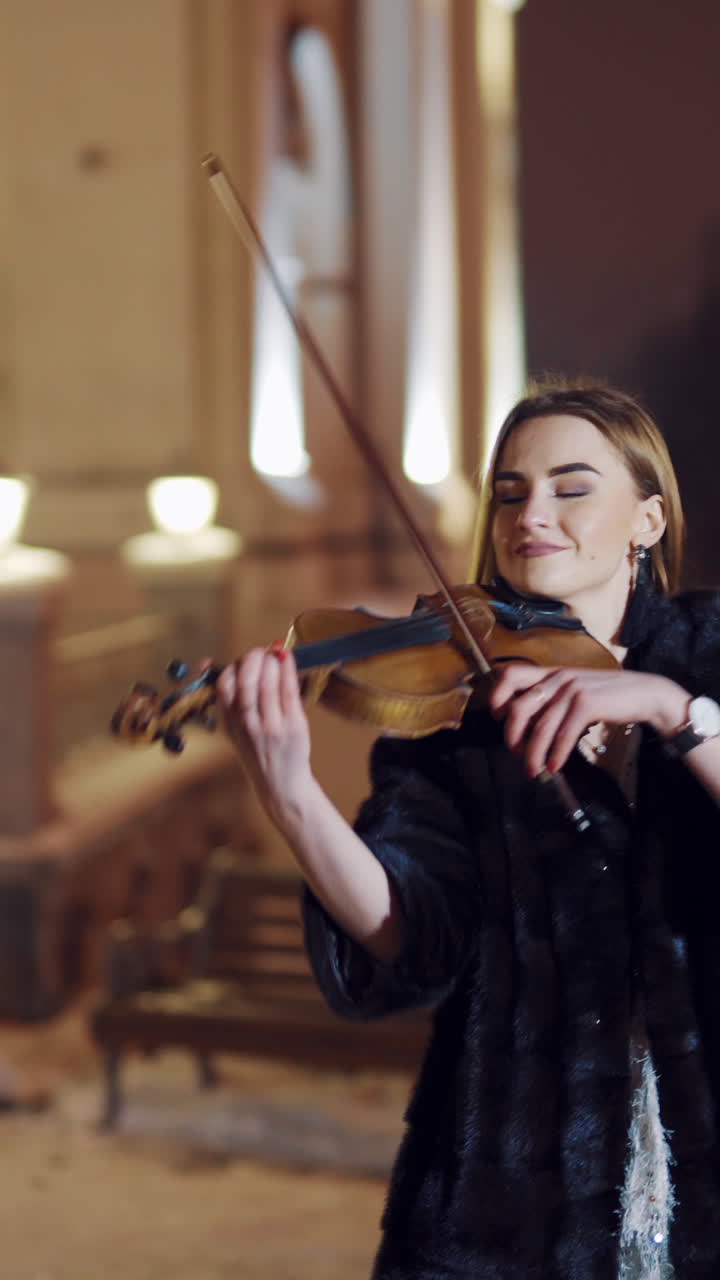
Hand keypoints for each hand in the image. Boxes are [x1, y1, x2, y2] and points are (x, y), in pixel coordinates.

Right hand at [217, 645, 312, 830]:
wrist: (280, 784)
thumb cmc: (258, 751)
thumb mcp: (233, 728)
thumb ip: (226, 698)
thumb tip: (211, 663)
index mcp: (230, 722)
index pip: (224, 685)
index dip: (233, 666)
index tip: (243, 660)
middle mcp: (248, 724)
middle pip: (246, 682)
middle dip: (253, 658)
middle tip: (261, 653)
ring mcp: (271, 726)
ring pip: (268, 684)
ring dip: (272, 663)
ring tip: (275, 656)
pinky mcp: (293, 726)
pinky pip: (290, 691)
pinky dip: (288, 670)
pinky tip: (288, 660)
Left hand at [488, 664, 689, 777]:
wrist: (646, 693)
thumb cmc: (608, 696)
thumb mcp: (574, 691)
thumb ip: (551, 701)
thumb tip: (527, 727)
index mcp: (551, 672)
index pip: (510, 674)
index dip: (497, 697)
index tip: (498, 718)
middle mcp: (558, 677)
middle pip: (519, 707)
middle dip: (513, 736)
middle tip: (517, 754)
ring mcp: (572, 689)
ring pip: (541, 727)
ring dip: (534, 754)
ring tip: (533, 770)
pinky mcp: (587, 702)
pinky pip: (564, 734)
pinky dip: (557, 754)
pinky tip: (555, 766)